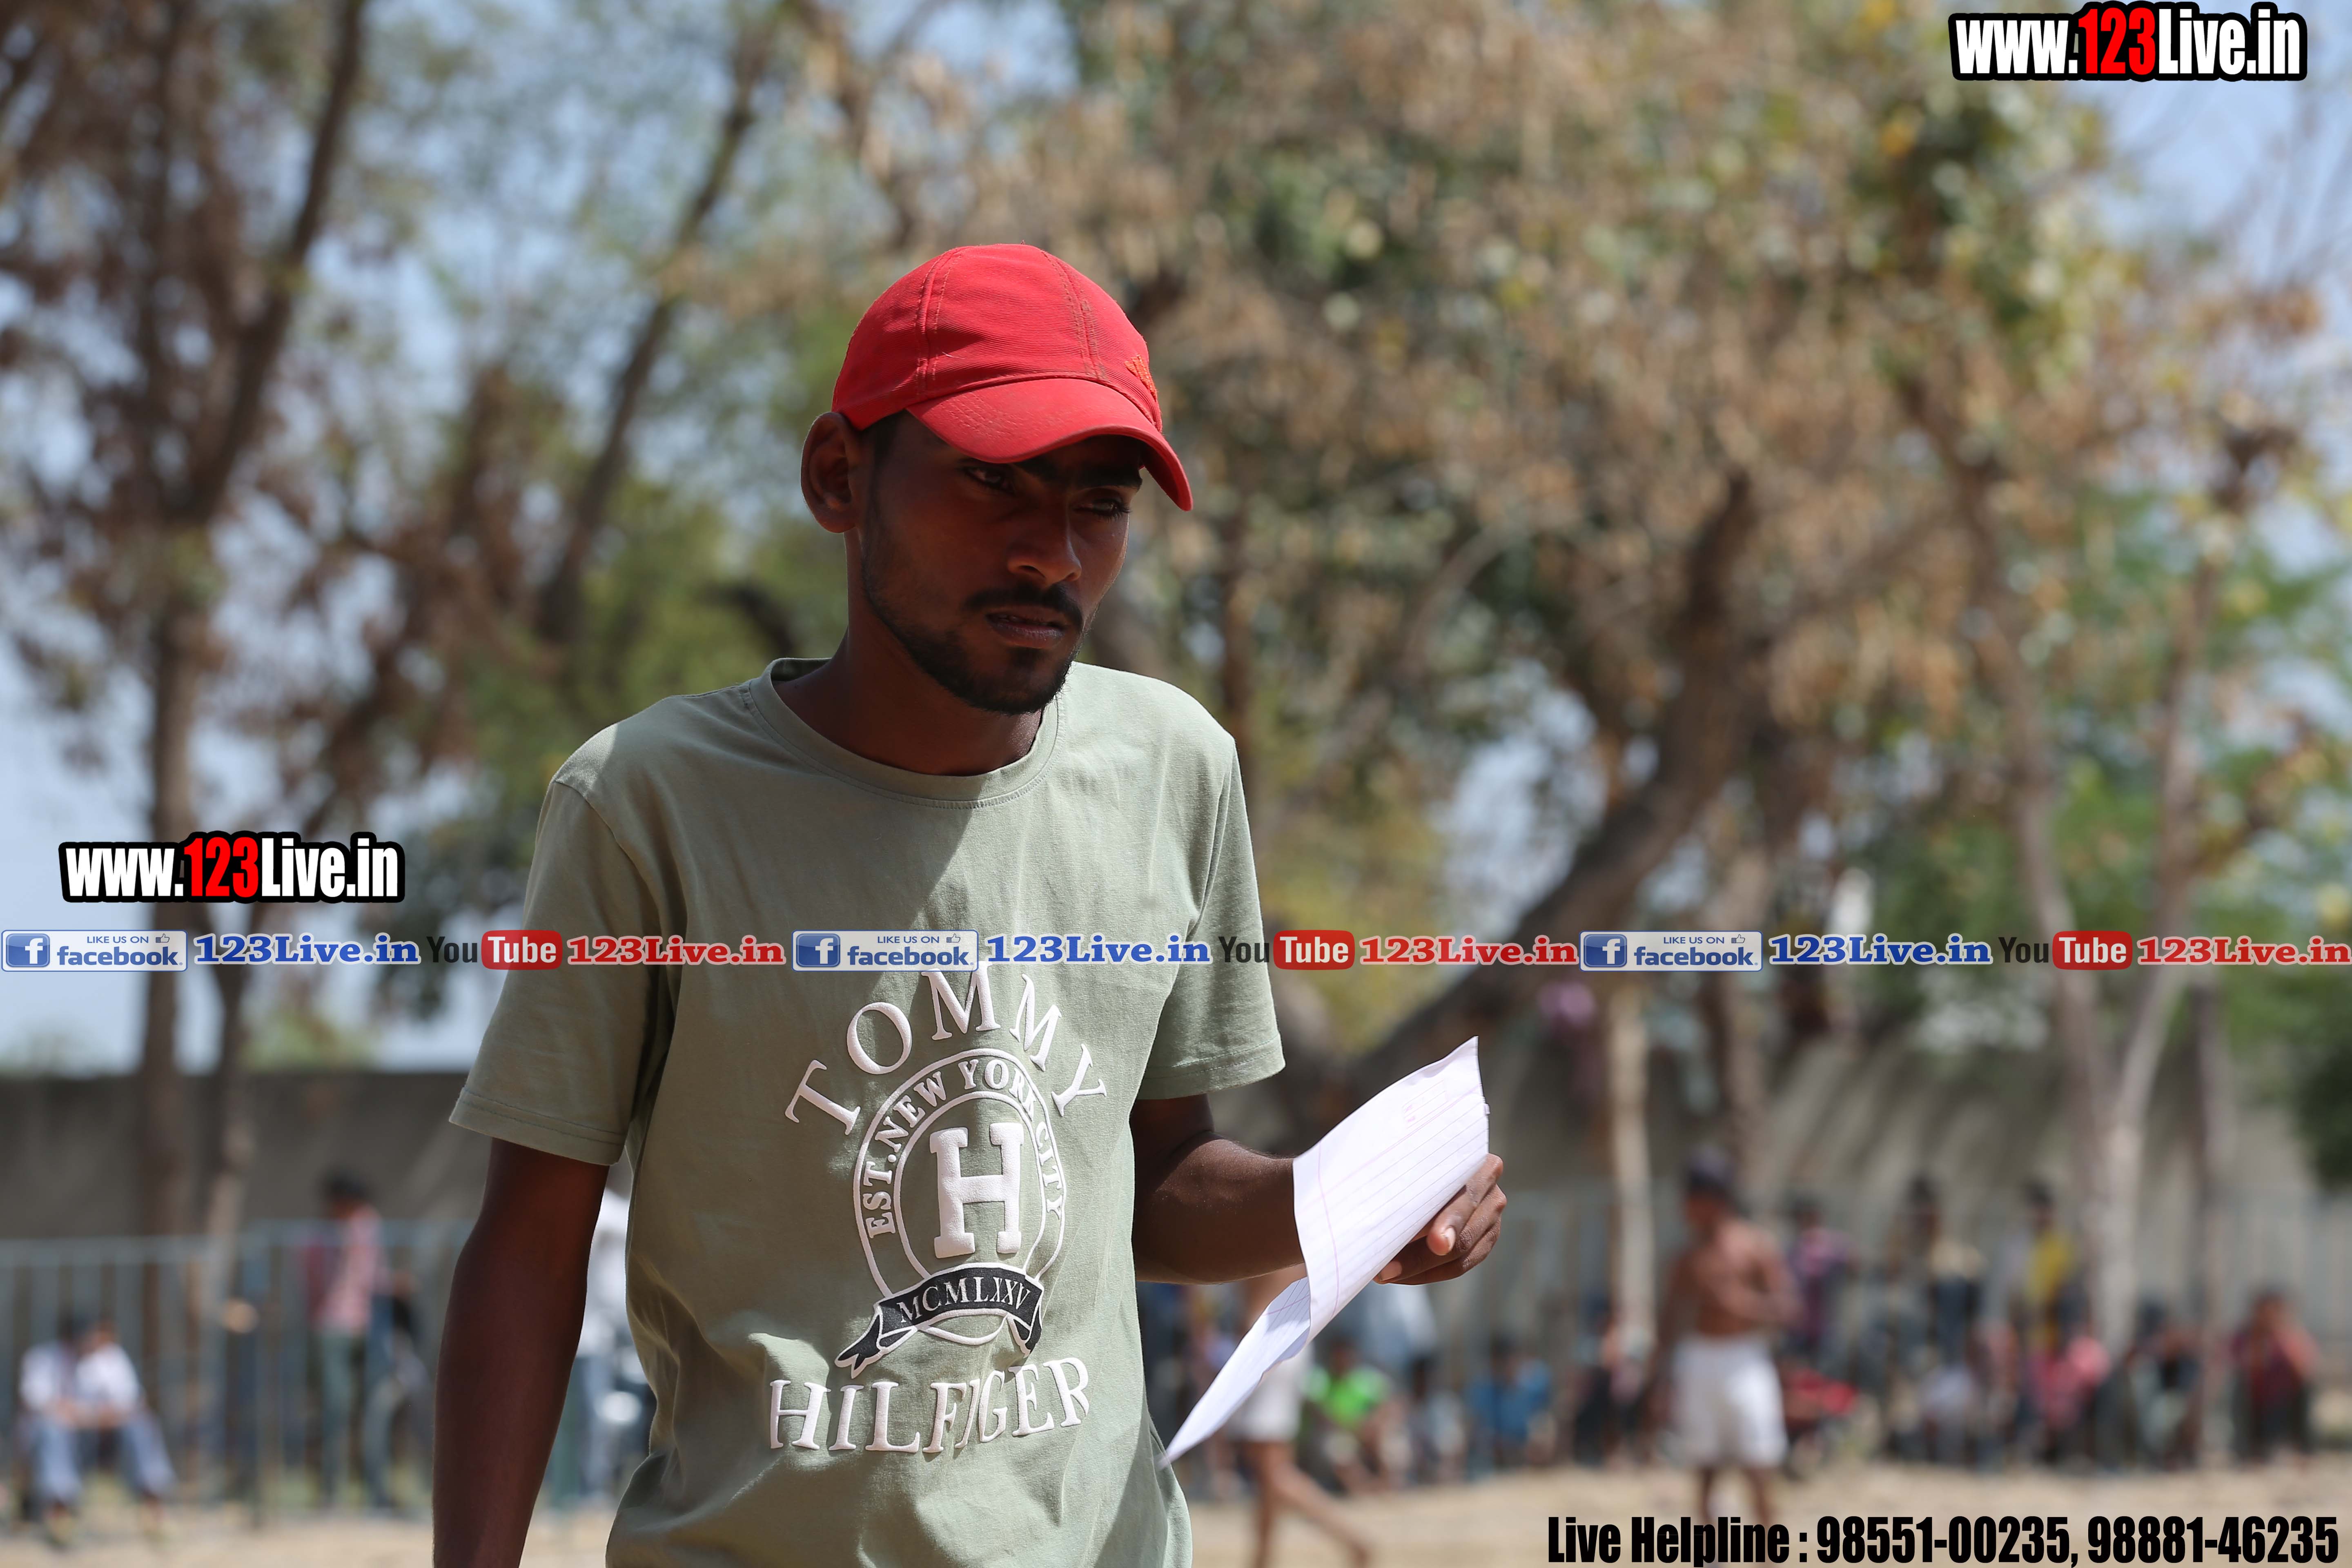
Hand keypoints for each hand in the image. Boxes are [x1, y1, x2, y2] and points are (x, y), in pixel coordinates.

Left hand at [1374, 1154, 1504, 1283]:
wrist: (1433, 1167)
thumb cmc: (1415, 1161)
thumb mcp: (1411, 1162)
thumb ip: (1405, 1183)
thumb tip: (1379, 1215)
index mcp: (1477, 1161)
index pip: (1466, 1196)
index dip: (1450, 1221)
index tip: (1435, 1243)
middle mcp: (1491, 1191)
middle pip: (1464, 1232)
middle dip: (1422, 1255)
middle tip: (1387, 1271)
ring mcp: (1492, 1219)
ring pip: (1460, 1254)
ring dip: (1418, 1268)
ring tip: (1383, 1274)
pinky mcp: (1486, 1241)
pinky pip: (1459, 1266)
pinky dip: (1427, 1273)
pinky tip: (1400, 1275)